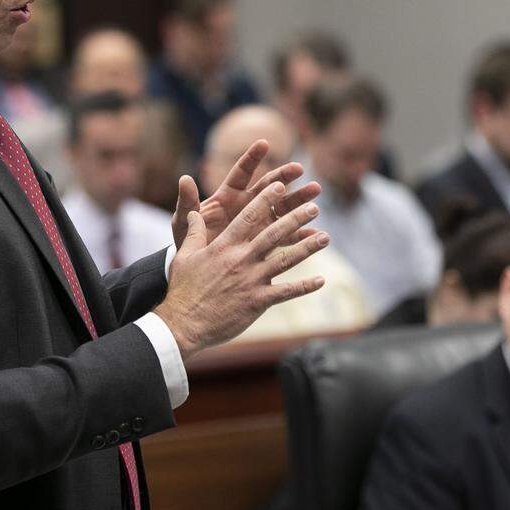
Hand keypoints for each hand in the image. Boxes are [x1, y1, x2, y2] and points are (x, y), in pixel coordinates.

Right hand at [156, 180, 328, 360]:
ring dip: (307, 248)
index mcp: (224, 246)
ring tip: (326, 237)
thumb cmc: (184, 289)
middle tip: (314, 206)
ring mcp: (252, 280)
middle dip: (296, 218)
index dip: (266, 200)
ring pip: (286, 260)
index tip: (281, 186)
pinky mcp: (258, 301)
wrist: (184, 323)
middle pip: (275, 234)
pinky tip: (321, 281)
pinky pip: (286, 292)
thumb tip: (195, 213)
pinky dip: (304, 286)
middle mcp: (241, 259)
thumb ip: (194, 232)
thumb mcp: (185, 256)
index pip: (249, 217)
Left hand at [170, 139, 320, 248]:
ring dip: (299, 201)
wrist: (197, 267)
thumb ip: (187, 202)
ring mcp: (259, 223)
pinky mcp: (267, 242)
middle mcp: (247, 205)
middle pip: (268, 187)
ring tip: (315, 194)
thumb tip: (184, 178)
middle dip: (284, 177)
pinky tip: (315, 234)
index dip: (252, 158)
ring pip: (283, 208)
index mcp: (227, 196)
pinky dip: (301, 235)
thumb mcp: (183, 222)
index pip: (241, 173)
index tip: (264, 143)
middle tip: (300, 169)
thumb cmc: (187, 239)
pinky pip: (287, 237)